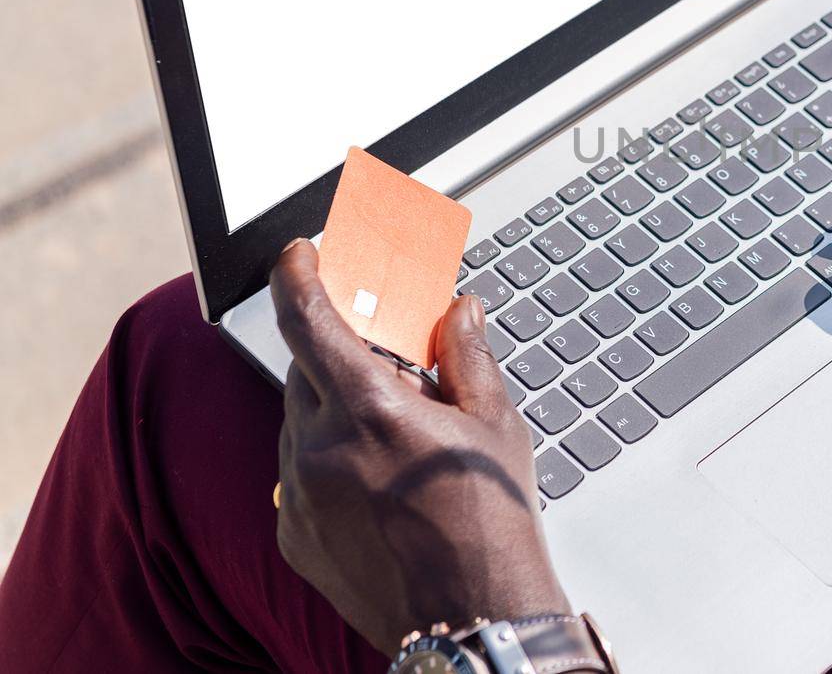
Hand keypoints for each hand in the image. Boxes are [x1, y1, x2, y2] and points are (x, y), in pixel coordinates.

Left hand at [271, 241, 567, 653]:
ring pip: (301, 424)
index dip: (296, 276)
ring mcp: (298, 495)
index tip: (297, 254)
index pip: (307, 320)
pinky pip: (297, 477)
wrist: (471, 620)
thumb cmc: (493, 523)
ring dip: (336, 412)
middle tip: (392, 369)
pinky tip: (380, 485)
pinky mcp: (293, 535)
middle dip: (342, 356)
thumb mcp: (494, 425)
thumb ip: (466, 356)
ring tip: (397, 440)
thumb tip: (459, 310)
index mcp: (370, 410)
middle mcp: (319, 448)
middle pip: (307, 370)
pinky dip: (329, 464)